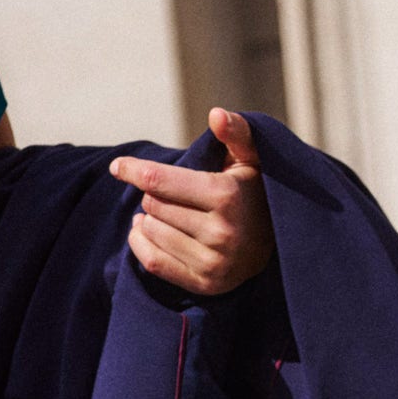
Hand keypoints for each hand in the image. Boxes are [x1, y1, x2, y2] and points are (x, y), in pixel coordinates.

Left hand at [110, 108, 274, 297]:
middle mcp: (221, 232)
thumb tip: (216, 114)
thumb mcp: (252, 157)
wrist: (280, 243)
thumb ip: (236, 132)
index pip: (159, 181)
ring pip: (151, 231)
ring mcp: (213, 262)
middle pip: (153, 205)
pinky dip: (140, 243)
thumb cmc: (255, 191)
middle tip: (172, 193)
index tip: (117, 166)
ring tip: (163, 212)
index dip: (133, 170)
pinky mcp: (205, 284)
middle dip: (155, 194)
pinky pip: (153, 261)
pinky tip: (146, 230)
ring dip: (149, 218)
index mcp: (227, 196)